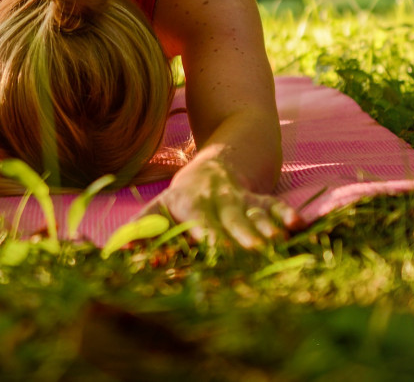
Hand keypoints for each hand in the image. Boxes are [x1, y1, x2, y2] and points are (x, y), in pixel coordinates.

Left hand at [135, 160, 302, 248]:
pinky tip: (299, 225)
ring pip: (254, 212)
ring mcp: (241, 198)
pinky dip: (286, 214)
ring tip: (276, 240)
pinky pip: (275, 205)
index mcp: (190, 204)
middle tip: (252, 251)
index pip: (200, 222)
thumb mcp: (159, 209)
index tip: (216, 250)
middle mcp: (217, 200)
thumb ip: (140, 230)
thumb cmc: (182, 198)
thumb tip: (115, 251)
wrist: (218, 162)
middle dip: (241, 234)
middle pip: (231, 219)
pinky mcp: (261, 198)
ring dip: (266, 225)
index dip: (208, 236)